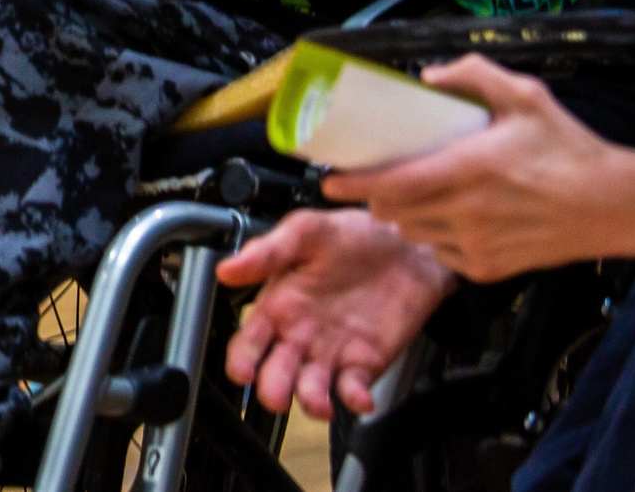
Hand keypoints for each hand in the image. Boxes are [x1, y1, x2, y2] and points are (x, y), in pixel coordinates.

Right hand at [218, 210, 455, 418]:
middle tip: (276, 395)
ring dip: (311, 402)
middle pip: (275, 374)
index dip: (241, 361)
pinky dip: (355, 400)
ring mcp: (331, 352)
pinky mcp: (365, 363)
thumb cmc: (353, 235)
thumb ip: (267, 252)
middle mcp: (299, 334)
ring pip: (312, 390)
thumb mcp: (305, 231)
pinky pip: (354, 390)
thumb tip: (226, 269)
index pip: (248, 343)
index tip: (242, 372)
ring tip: (318, 403)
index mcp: (277, 305)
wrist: (407, 245)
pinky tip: (358, 398)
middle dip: (272, 389)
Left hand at [323, 56, 634, 278]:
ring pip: (414, 233)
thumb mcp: (526, 97)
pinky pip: (441, 254)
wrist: (614, 204)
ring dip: (402, 216)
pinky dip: (433, 237)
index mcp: (469, 171)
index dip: (353, 184)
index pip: (393, 183)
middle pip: (394, 211)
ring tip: (410, 195)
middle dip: (375, 196)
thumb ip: (475, 75)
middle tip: (372, 178)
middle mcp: (467, 213)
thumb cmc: (569, 151)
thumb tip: (429, 76)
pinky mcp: (489, 268)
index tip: (328, 180)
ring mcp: (477, 245)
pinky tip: (445, 219)